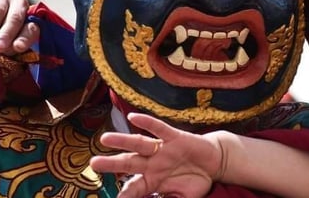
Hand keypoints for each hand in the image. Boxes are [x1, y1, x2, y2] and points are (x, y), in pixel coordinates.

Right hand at [0, 0, 39, 54]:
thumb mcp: (11, 45)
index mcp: (31, 18)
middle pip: (14, 18)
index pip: (31, 28)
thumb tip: (16, 46)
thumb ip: (16, 45)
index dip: (24, 38)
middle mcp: (19, 3)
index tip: (18, 47)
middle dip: (5, 34)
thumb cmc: (2, 39)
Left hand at [90, 113, 227, 197]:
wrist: (215, 162)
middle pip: (128, 163)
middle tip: (93, 163)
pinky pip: (159, 129)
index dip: (123, 195)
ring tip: (105, 138)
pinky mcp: (175, 137)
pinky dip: (147, 123)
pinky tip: (133, 118)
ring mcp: (162, 149)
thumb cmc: (196, 180)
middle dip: (111, 164)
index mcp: (152, 180)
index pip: (133, 188)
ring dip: (122, 141)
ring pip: (138, 144)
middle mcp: (152, 163)